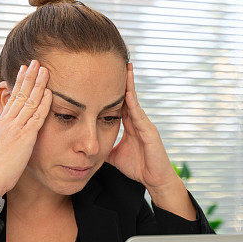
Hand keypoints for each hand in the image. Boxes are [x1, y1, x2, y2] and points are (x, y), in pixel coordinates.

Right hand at [0, 59, 51, 195]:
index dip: (20, 83)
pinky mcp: (24, 137)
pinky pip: (36, 116)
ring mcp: (16, 128)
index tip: (25, 70)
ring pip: (29, 101)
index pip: (12, 97)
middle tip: (36, 61)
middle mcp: (7, 121)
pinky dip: (43, 103)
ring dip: (38, 84)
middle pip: (20, 94)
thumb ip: (5, 133)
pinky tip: (49, 93)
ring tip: (44, 70)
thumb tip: (8, 128)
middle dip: (29, 76)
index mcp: (1, 123)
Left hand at [105, 63, 179, 191]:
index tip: (105, 75)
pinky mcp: (150, 132)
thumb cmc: (138, 168)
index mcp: (130, 125)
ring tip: (126, 69)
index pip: (120, 103)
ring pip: (135, 101)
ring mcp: (145, 125)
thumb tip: (88, 145)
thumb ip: (104, 147)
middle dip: (124, 80)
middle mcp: (138, 122)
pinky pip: (140, 115)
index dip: (113, 90)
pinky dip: (134, 104)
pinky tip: (128, 93)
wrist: (154, 180)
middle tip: (117, 61)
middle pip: (129, 96)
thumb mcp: (115, 155)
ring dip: (130, 85)